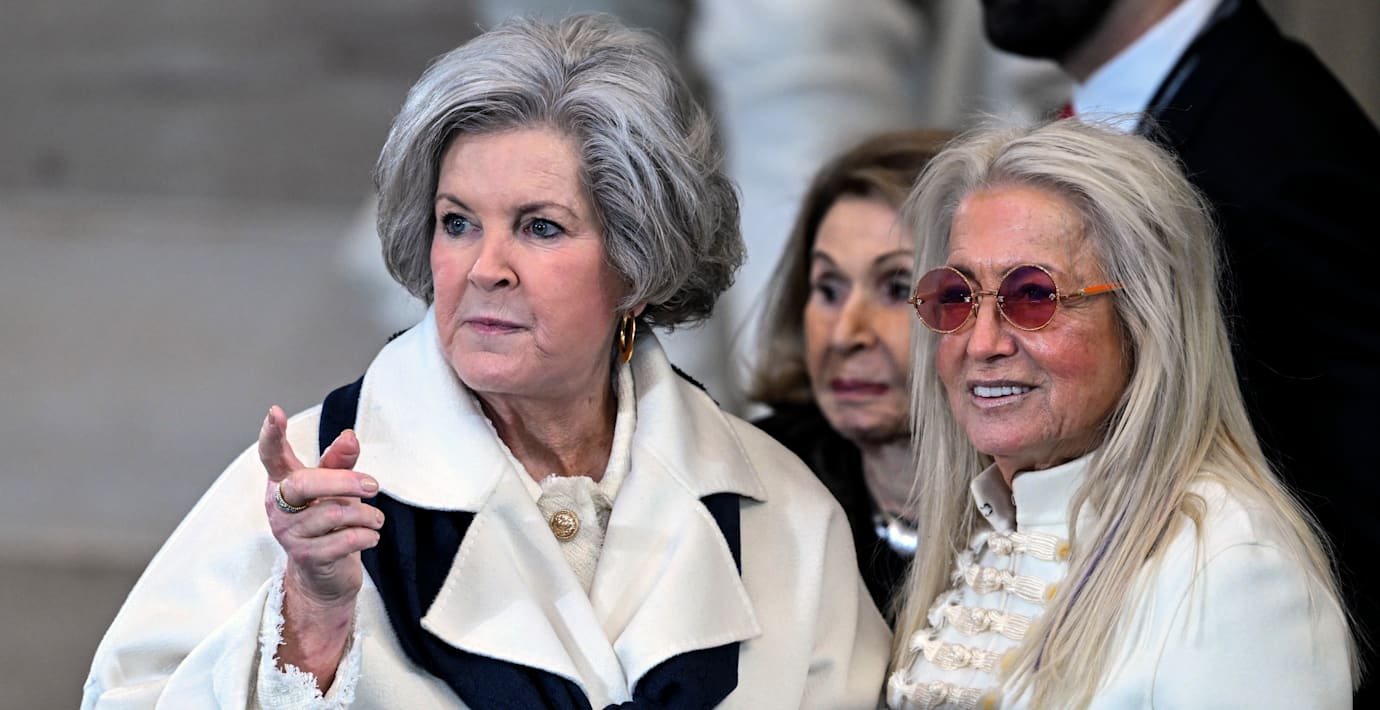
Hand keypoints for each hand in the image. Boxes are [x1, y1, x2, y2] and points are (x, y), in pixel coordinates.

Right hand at [259, 406, 382, 684]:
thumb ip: (340, 463)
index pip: (271, 455)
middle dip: (344, 482)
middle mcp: (279, 506)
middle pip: (305, 483)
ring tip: (375, 519)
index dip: (271, 435)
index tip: (275, 412)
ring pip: (333, 514)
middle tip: (374, 486)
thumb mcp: (335, 489)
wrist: (324, 575)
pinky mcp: (306, 557)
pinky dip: (367, 536)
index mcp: (283, 483)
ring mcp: (289, 533)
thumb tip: (350, 435)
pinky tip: (370, 537)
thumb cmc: (329, 522)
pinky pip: (344, 541)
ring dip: (367, 516)